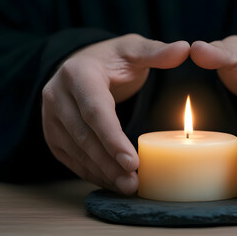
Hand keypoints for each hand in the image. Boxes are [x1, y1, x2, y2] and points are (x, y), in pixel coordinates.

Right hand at [42, 34, 189, 194]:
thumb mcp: (133, 49)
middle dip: (108, 162)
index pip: (95, 110)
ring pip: (75, 150)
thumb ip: (157, 51)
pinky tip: (110, 181)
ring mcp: (51, 115)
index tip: (133, 162)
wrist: (83, 66)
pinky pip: (70, 157)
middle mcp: (57, 94)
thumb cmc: (112, 59)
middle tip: (133, 183)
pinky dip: (90, 172)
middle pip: (83, 135)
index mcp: (78, 73)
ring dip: (100, 172)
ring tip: (127, 187)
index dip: (112, 138)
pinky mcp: (52, 132)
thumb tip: (185, 49)